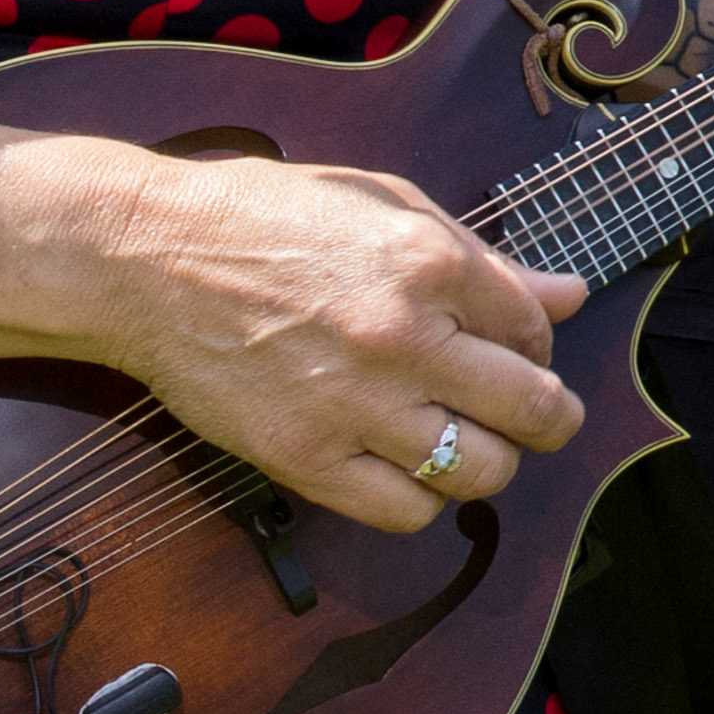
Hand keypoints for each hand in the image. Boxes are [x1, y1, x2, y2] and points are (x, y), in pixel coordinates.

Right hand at [46, 141, 590, 536]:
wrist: (145, 258)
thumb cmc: (263, 218)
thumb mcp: (383, 204)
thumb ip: (484, 257)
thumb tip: (569, 295)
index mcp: (429, 262)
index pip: (536, 330)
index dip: (539, 346)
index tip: (518, 350)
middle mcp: (403, 337)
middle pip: (533, 411)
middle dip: (550, 418)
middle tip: (537, 418)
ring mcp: (353, 404)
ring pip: (479, 471)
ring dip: (489, 463)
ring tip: (468, 442)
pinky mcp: (303, 457)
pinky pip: (404, 510)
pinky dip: (422, 498)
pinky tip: (407, 467)